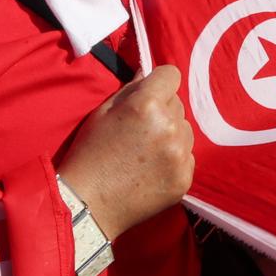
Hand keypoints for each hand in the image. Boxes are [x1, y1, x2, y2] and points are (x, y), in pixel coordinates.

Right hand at [56, 67, 195, 239]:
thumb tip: (148, 72)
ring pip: (185, 129)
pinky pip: (187, 156)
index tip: (151, 93)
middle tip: (140, 129)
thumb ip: (130, 88)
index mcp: (147, 104)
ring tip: (145, 152)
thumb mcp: (103, 112)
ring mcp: (180, 154)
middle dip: (163, 110)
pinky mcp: (185, 177)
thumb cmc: (89, 153)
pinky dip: (174, 159)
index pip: (172, 74)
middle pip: (178, 103)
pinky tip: (151, 170)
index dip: (160, 82)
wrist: (88, 203)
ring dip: (171, 134)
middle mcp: (169, 126)